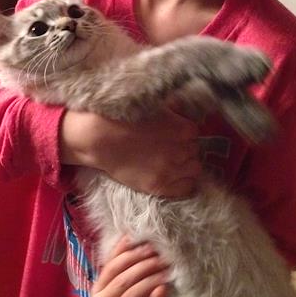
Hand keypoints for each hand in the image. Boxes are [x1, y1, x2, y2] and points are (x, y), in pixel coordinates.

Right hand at [60, 106, 201, 197]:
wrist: (100, 138)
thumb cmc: (123, 118)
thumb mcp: (153, 107)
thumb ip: (173, 112)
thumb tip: (184, 112)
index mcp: (182, 129)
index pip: (195, 134)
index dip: (184, 135)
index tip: (175, 135)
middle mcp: (181, 150)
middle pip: (195, 151)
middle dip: (185, 149)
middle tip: (170, 148)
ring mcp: (170, 170)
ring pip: (195, 169)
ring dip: (186, 165)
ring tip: (172, 162)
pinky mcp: (159, 186)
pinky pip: (186, 188)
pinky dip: (185, 182)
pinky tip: (175, 177)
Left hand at [88, 236, 171, 296]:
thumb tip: (162, 288)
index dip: (150, 283)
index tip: (169, 274)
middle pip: (122, 280)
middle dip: (146, 267)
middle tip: (166, 259)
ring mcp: (94, 291)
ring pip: (113, 267)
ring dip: (135, 254)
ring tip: (155, 249)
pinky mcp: (97, 280)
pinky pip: (109, 260)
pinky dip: (121, 247)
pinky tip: (135, 237)